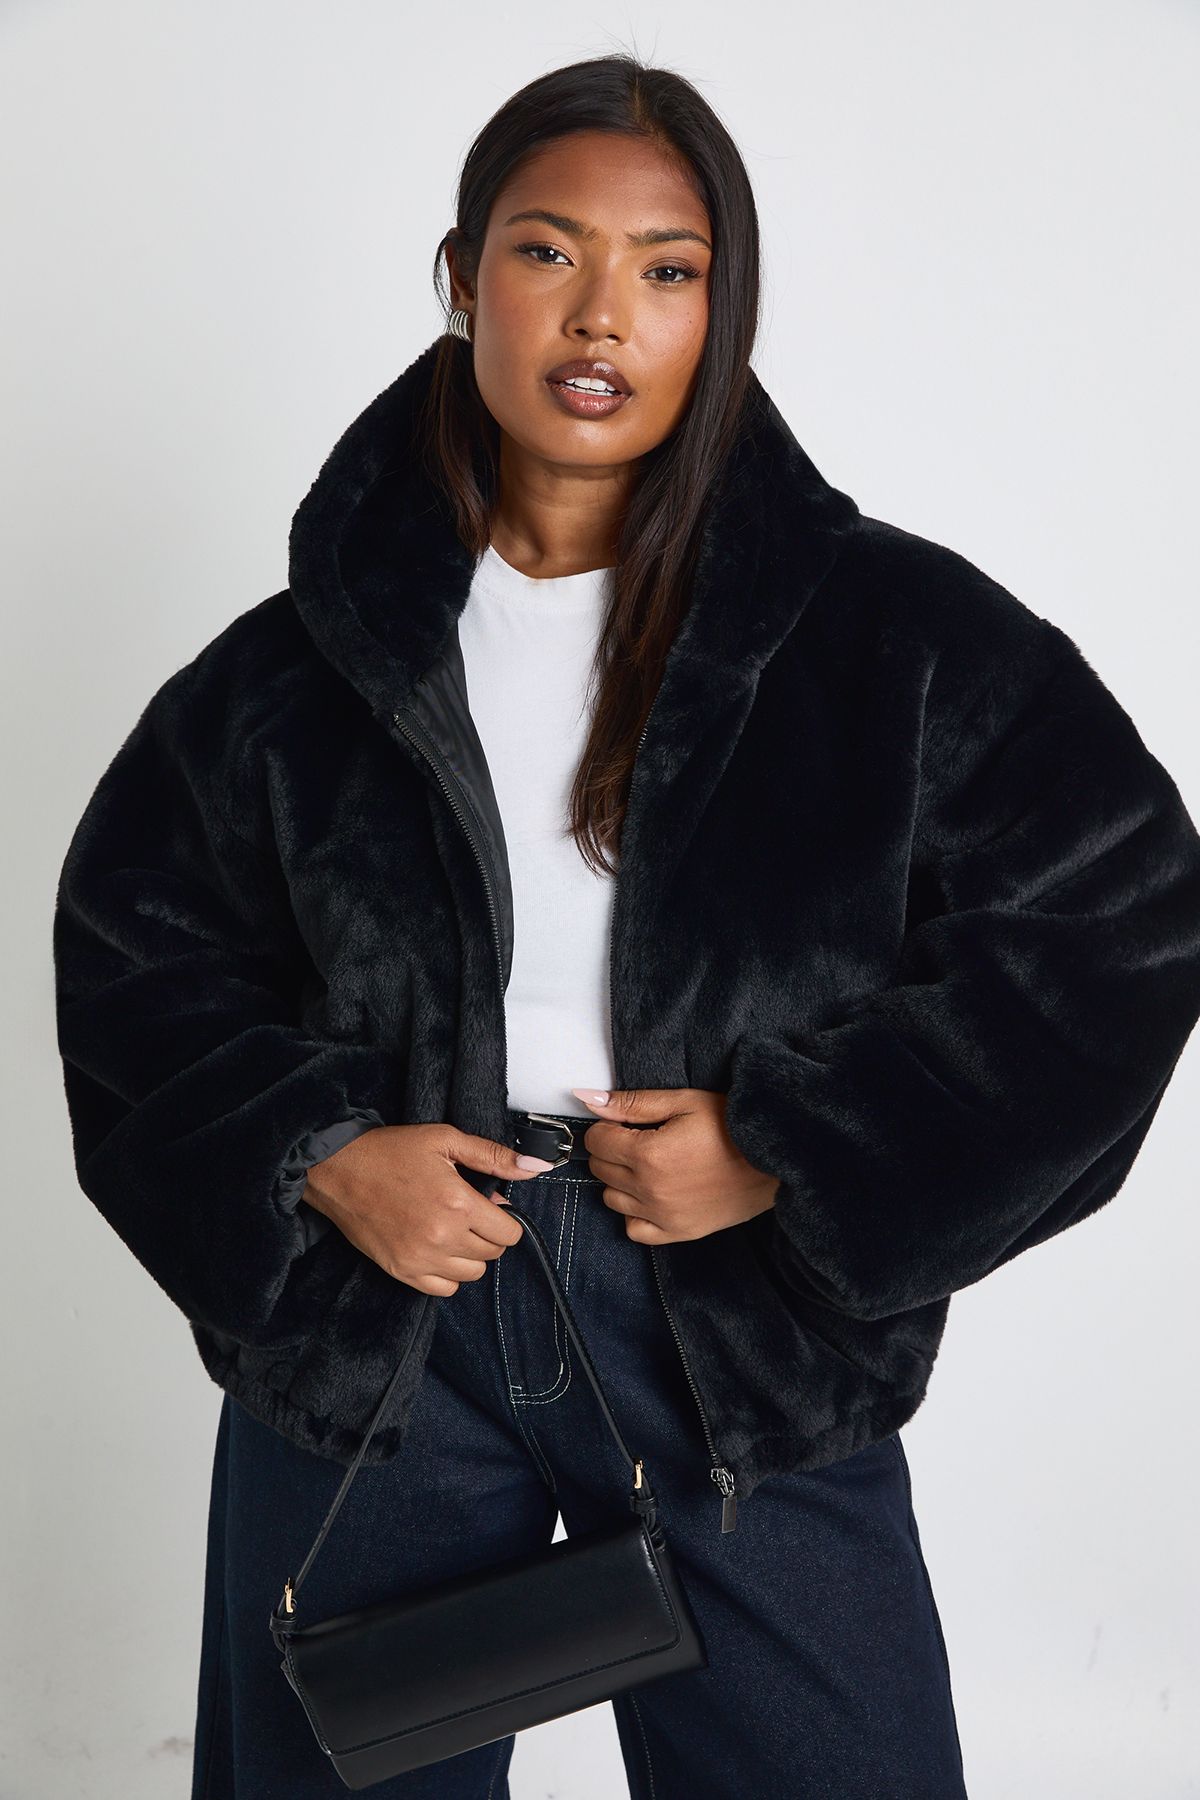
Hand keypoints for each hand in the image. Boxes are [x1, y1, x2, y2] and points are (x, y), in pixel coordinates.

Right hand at [302, 1123, 550, 1295]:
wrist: (338, 1169)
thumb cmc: (390, 1151)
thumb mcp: (445, 1140)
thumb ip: (493, 1157)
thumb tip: (535, 1167)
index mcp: (458, 1203)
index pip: (509, 1233)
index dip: (505, 1218)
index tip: (490, 1206)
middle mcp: (442, 1237)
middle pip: (493, 1253)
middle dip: (488, 1233)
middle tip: (467, 1212)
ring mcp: (420, 1259)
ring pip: (472, 1274)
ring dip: (469, 1254)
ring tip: (450, 1229)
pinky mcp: (401, 1271)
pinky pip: (443, 1289)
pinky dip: (447, 1273)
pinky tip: (436, 1249)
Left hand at [569, 1087, 777, 1244]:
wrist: (775, 1157)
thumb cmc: (732, 1124)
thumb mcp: (684, 1102)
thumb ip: (633, 1103)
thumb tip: (588, 1098)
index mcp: (648, 1154)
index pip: (596, 1141)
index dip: (607, 1127)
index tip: (625, 1123)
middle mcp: (650, 1190)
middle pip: (601, 1169)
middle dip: (612, 1150)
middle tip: (640, 1139)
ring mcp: (663, 1216)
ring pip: (612, 1199)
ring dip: (621, 1180)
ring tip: (649, 1165)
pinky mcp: (679, 1232)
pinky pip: (634, 1230)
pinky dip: (635, 1213)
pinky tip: (651, 1194)